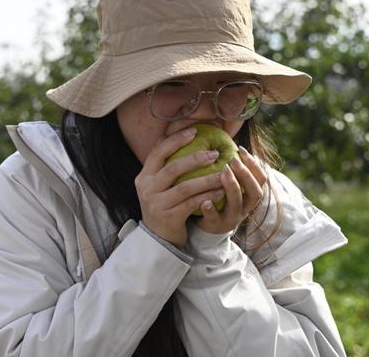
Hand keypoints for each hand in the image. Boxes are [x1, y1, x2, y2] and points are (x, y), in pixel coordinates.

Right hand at [135, 127, 225, 248]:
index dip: (175, 140)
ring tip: (223, 173)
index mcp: (144, 176)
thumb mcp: (158, 185)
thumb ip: (166, 166)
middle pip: (172, 168)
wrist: (158, 238)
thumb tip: (180, 136)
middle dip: (195, 159)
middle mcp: (147, 188)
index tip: (194, 131)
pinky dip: (207, 196)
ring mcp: (156, 204)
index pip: (158, 152)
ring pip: (185, 187)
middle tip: (214, 153)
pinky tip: (221, 191)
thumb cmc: (164, 205)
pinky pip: (192, 203)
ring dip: (206, 179)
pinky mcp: (168, 217)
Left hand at [195, 146, 267, 234]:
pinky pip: (215, 219)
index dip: (254, 164)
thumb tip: (228, 136)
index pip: (261, 179)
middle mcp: (245, 207)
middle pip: (255, 192)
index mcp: (250, 195)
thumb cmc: (220, 198)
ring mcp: (232, 218)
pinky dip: (210, 209)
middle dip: (245, 175)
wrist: (208, 226)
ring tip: (222, 172)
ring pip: (237, 205)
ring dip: (231, 187)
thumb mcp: (231, 184)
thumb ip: (233, 168)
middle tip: (233, 160)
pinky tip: (204, 200)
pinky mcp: (216, 226)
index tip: (241, 149)